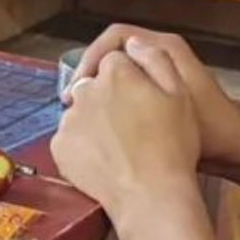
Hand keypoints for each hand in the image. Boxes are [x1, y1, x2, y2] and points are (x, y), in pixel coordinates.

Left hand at [51, 38, 201, 225]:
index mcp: (116, 73)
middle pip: (94, 84)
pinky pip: (70, 138)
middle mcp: (87, 90)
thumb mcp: (179, 95)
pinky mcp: (59, 146)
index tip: (139, 98)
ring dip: (94, 122)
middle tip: (130, 125)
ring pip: (80, 112)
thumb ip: (156, 60)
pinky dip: (83, 146)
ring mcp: (70, 119)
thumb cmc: (173, 146)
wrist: (152, 195)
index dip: (130, 78)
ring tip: (119, 147)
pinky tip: (104, 160)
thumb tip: (133, 44)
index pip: (115, 62)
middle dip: (108, 98)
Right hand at [64, 25, 239, 167]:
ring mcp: (164, 72)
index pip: (115, 37)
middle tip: (74, 100)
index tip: (79, 87)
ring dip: (101, 88)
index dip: (92, 57)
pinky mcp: (164, 91)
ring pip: (121, 70)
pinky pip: (130, 86)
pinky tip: (106, 121)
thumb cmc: (210, 129)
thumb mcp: (174, 103)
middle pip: (115, 52)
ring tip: (85, 111)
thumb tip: (100, 75)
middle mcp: (164, 53)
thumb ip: (139, 84)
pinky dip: (115, 100)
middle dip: (92, 74)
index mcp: (166, 47)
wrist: (237, 150)